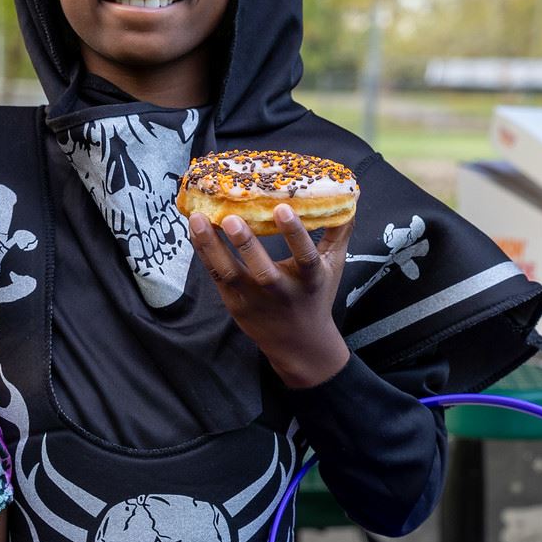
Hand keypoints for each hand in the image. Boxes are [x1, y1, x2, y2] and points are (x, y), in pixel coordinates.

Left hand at [187, 206, 354, 388]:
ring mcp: (254, 300)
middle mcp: (281, 292)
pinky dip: (204, 253)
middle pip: (262, 271)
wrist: (299, 344)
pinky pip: (216, 276)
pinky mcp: (234, 304)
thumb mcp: (333, 266)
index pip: (305, 257)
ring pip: (230, 274)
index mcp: (310, 280)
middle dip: (246, 245)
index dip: (295, 234)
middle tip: (232, 218)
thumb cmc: (316, 296)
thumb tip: (346, 197)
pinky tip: (195, 230)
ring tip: (198, 219)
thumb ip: (338, 232)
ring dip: (212, 246)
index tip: (282, 209)